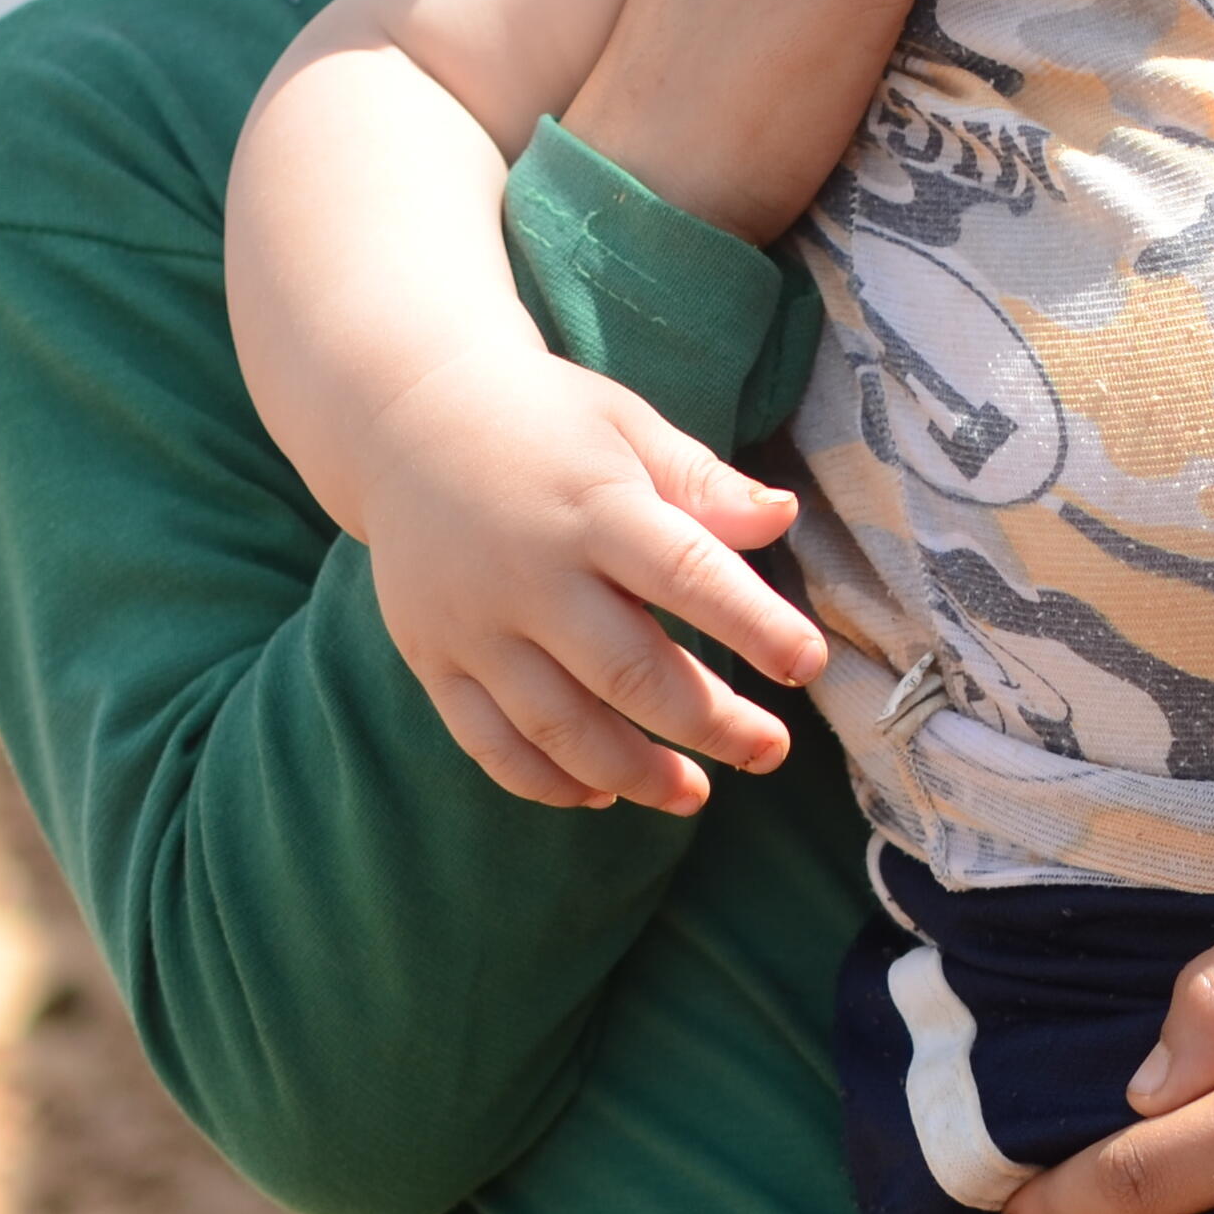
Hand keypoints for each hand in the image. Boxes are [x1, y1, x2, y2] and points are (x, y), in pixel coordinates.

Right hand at [349, 338, 828, 815]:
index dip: (754, 625)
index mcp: (593, 506)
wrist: (404, 418)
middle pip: (629, 673)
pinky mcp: (432, 658)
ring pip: (560, 727)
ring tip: (693, 793)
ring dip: (633, 773)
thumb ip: (703, 482)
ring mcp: (473, 625)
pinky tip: (599, 794)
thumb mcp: (628, 427)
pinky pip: (489, 743)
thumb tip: (784, 517)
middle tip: (770, 750)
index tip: (809, 665)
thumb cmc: (545, 421)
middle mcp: (529, 574)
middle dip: (710, 723)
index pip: (688, 574)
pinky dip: (545, 782)